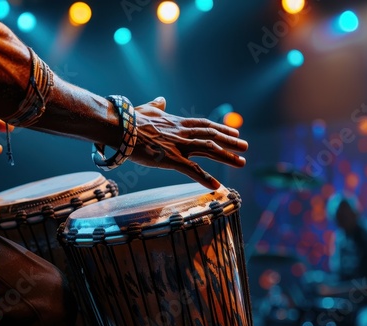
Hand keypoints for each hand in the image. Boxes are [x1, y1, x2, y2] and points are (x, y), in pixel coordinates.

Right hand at [130, 97, 247, 189]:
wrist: (121, 126)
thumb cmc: (131, 119)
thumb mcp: (148, 109)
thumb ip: (158, 106)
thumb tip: (161, 99)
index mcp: (178, 123)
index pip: (204, 125)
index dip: (221, 128)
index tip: (234, 131)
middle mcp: (183, 133)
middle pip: (212, 137)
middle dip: (230, 142)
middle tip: (246, 146)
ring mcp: (179, 146)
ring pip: (209, 151)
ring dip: (227, 157)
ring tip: (241, 162)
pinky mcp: (171, 159)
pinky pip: (192, 170)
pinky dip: (206, 178)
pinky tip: (217, 185)